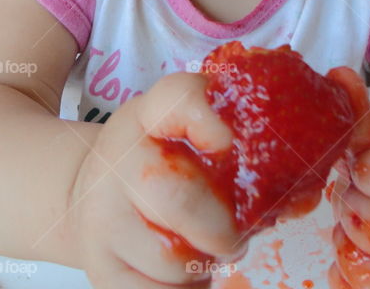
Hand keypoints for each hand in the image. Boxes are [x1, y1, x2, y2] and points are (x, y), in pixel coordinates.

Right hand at [70, 72, 248, 288]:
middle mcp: (117, 161)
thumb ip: (223, 130)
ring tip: (200, 248)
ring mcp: (101, 219)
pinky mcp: (100, 270)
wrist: (86, 196)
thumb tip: (284, 176)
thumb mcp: (178, 127)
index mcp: (147, 116)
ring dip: (203, 264)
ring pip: (174, 261)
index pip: (177, 99)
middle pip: (179, 200)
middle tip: (231, 236)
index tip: (226, 142)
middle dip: (221, 230)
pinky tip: (181, 270)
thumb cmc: (153, 160)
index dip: (206, 118)